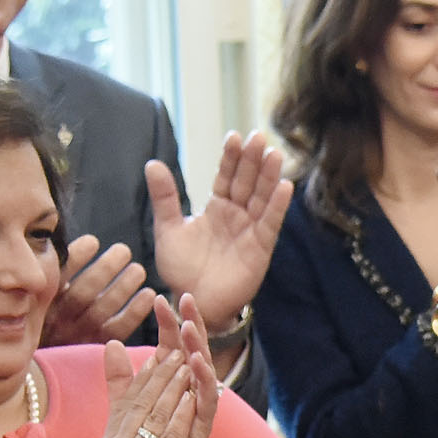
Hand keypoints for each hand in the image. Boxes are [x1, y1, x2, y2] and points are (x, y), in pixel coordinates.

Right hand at [42, 236, 154, 348]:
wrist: (41, 355)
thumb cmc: (43, 310)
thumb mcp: (38, 288)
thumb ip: (50, 267)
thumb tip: (62, 238)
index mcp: (39, 302)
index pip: (56, 279)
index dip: (75, 259)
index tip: (93, 241)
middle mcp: (55, 322)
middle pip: (81, 295)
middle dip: (105, 270)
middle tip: (124, 251)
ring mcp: (76, 338)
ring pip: (101, 311)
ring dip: (123, 288)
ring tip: (138, 270)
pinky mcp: (95, 347)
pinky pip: (117, 329)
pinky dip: (135, 312)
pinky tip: (149, 294)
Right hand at [80, 301, 223, 437]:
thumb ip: (114, 434)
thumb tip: (116, 418)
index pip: (128, 402)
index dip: (145, 376)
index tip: (159, 353)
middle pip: (142, 402)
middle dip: (160, 371)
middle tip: (176, 343)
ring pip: (156, 414)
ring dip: (173, 385)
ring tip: (186, 360)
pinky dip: (180, 415)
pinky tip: (191, 396)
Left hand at [148, 132, 292, 342]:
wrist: (193, 301)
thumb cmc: (182, 269)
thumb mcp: (169, 229)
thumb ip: (165, 198)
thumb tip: (152, 163)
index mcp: (216, 208)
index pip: (226, 176)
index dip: (231, 158)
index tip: (234, 137)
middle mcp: (237, 215)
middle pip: (247, 182)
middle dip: (253, 160)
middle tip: (258, 137)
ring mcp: (250, 230)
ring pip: (261, 198)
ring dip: (269, 176)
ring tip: (274, 154)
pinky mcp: (260, 249)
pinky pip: (270, 223)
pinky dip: (277, 206)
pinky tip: (284, 186)